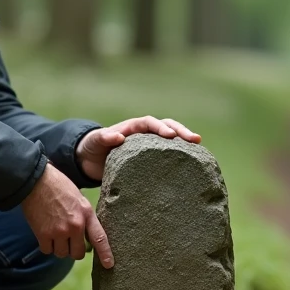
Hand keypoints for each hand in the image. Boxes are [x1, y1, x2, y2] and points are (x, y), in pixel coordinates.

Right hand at [21, 163, 113, 267]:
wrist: (35, 181)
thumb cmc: (58, 186)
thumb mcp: (79, 198)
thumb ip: (84, 216)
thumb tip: (85, 235)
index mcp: (86, 214)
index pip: (99, 238)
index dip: (105, 253)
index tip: (109, 265)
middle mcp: (75, 225)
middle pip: (77, 253)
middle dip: (72, 249)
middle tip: (68, 240)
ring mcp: (59, 231)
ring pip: (61, 253)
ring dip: (58, 247)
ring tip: (54, 232)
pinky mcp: (43, 234)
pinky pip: (47, 250)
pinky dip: (46, 245)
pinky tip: (45, 233)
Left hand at [75, 116, 200, 180]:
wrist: (90, 159)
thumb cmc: (93, 147)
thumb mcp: (95, 142)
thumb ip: (104, 138)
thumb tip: (118, 137)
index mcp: (132, 127)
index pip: (150, 123)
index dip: (161, 127)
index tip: (171, 136)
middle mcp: (143, 133)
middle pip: (166, 127)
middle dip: (181, 131)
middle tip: (195, 140)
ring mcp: (148, 145)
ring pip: (170, 140)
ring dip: (184, 142)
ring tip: (199, 150)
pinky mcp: (150, 159)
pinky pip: (167, 155)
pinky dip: (179, 157)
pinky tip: (191, 166)